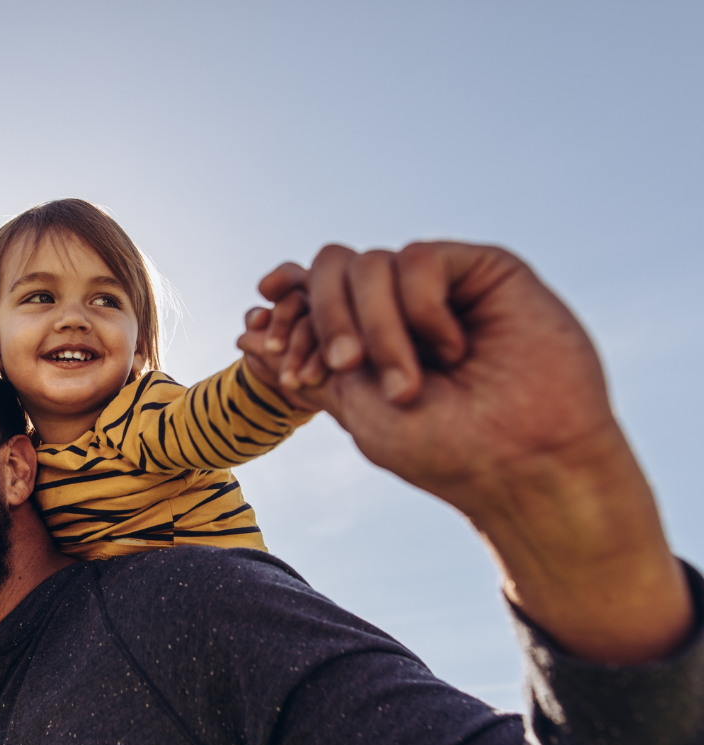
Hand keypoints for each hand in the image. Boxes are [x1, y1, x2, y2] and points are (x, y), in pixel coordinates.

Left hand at [253, 241, 690, 663]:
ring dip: (376, 327)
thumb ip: (306, 368)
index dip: (286, 305)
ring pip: (372, 264)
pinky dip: (420, 309)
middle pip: (333, 268)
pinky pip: (418, 259)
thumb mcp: (357, 410)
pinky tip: (451, 350)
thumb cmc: (445, 451)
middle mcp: (400, 308)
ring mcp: (440, 287)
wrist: (521, 464)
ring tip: (407, 384)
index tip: (259, 328)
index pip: (312, 297)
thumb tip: (244, 334)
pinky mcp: (481, 269)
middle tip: (343, 367)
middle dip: (323, 316)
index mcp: (367, 340)